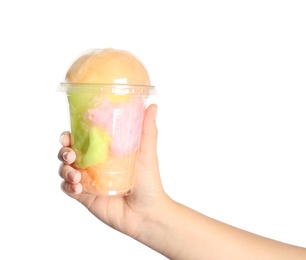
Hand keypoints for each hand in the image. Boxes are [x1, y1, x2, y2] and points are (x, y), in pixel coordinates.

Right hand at [57, 104, 169, 237]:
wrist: (147, 212)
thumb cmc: (149, 181)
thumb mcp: (147, 153)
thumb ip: (147, 130)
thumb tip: (153, 105)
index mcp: (104, 152)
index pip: (82, 138)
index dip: (71, 134)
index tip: (69, 133)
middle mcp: (93, 164)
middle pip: (68, 152)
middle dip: (63, 150)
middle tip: (70, 152)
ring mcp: (88, 180)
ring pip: (64, 169)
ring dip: (64, 168)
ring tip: (76, 174)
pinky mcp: (85, 196)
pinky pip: (67, 188)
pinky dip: (67, 185)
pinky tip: (77, 186)